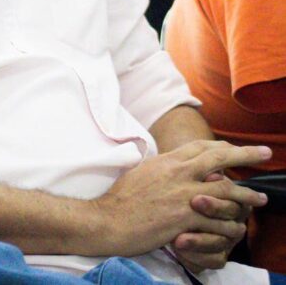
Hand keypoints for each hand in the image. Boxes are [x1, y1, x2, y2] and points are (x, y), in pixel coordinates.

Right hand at [90, 140, 268, 257]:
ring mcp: (184, 196)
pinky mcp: (186, 219)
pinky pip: (219, 222)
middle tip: (266, 154)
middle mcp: (178, 173)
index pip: (202, 147)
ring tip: (260, 199)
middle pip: (220, 158)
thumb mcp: (143, 172)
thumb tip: (175, 163)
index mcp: (167, 161)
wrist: (109, 219)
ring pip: (227, 192)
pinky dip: (230, 225)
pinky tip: (237, 228)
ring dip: (248, 196)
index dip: (224, 146)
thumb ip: (164, 167)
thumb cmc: (122, 198)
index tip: (237, 147)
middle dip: (246, 154)